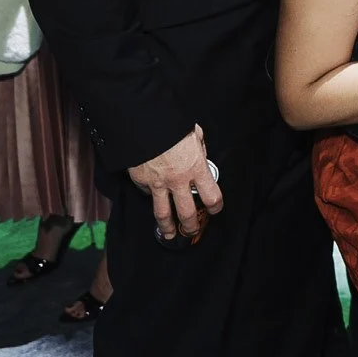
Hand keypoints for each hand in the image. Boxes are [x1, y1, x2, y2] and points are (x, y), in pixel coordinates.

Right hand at [128, 123, 222, 240]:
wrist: (144, 121)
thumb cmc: (171, 125)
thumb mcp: (194, 133)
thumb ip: (199, 149)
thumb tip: (200, 157)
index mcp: (196, 167)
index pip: (211, 196)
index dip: (216, 206)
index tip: (215, 208)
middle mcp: (178, 181)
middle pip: (187, 213)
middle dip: (191, 226)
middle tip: (192, 230)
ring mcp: (158, 184)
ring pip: (163, 214)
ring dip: (168, 227)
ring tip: (170, 234)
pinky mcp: (141, 182)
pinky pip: (146, 194)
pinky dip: (150, 197)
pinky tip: (152, 199)